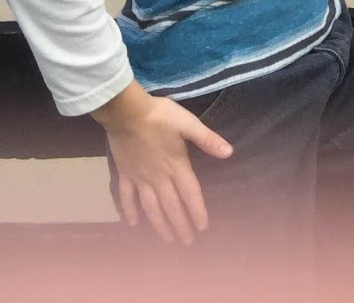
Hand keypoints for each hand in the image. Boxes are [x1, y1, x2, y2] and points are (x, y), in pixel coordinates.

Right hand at [93, 81, 233, 243]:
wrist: (127, 112)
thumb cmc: (160, 116)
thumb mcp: (189, 124)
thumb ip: (208, 140)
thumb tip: (229, 153)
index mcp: (177, 166)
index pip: (190, 194)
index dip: (197, 211)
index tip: (202, 227)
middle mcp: (158, 177)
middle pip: (171, 206)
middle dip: (180, 225)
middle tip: (186, 242)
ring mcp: (140, 178)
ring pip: (150, 207)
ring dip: (159, 224)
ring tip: (166, 239)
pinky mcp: (125, 174)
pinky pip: (126, 197)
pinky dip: (129, 211)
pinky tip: (133, 223)